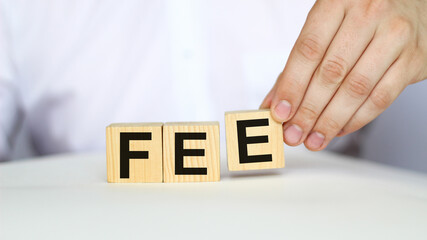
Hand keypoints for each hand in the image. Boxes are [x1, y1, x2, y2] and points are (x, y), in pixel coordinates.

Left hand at [261, 0, 426, 150]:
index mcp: (338, 2)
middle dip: (308, 110)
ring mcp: (395, 36)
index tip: (279, 113)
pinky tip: (339, 129)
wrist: (411, 4)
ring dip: (330, 121)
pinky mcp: (414, 59)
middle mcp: (369, 15)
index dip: (291, 85)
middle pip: (331, 73)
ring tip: (313, 139)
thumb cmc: (360, 17)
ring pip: (356, 89)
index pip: (309, 50)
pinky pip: (382, 97)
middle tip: (293, 134)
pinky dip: (357, 119)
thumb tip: (274, 103)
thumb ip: (298, 64)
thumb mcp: (325, 27)